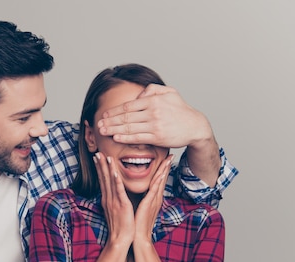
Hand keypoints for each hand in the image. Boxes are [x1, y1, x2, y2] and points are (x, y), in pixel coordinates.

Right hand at [94, 151, 134, 247]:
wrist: (120, 239)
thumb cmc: (120, 226)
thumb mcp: (114, 211)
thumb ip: (113, 201)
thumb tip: (112, 194)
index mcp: (108, 199)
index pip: (103, 181)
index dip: (100, 168)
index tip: (98, 158)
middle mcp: (108, 198)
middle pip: (103, 178)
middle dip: (100, 164)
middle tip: (97, 152)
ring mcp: (114, 201)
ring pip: (110, 182)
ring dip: (107, 168)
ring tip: (105, 157)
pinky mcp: (121, 205)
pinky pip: (118, 191)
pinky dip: (116, 181)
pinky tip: (114, 172)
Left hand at [97, 84, 213, 148]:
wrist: (195, 126)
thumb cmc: (180, 109)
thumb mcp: (170, 92)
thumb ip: (152, 89)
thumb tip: (138, 93)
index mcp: (153, 100)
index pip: (128, 106)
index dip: (114, 111)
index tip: (104, 115)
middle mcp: (153, 112)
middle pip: (125, 117)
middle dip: (109, 121)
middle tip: (98, 125)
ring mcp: (155, 125)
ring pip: (129, 128)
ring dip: (113, 130)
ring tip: (103, 132)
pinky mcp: (157, 137)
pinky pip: (137, 138)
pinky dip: (125, 138)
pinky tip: (115, 138)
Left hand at [134, 155, 172, 242]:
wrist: (139, 236)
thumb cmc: (138, 223)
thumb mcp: (142, 208)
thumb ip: (145, 199)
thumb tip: (145, 193)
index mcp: (153, 198)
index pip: (159, 180)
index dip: (163, 169)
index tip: (166, 159)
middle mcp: (155, 198)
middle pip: (162, 179)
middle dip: (166, 166)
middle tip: (171, 155)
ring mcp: (153, 201)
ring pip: (159, 182)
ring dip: (163, 170)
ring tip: (167, 160)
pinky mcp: (149, 204)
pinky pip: (153, 191)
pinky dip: (156, 182)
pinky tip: (159, 174)